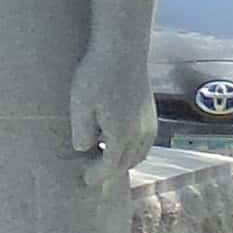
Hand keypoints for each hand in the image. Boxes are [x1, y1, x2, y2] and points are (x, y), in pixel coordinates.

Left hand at [66, 44, 144, 184]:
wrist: (122, 51)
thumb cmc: (96, 77)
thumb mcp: (80, 106)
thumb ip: (81, 132)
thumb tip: (84, 149)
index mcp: (121, 136)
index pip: (110, 167)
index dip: (97, 176)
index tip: (85, 180)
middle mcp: (140, 135)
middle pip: (126, 164)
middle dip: (109, 171)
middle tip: (92, 173)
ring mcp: (149, 125)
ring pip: (138, 155)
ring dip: (122, 161)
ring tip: (104, 159)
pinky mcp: (152, 114)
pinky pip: (144, 143)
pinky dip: (132, 150)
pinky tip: (118, 142)